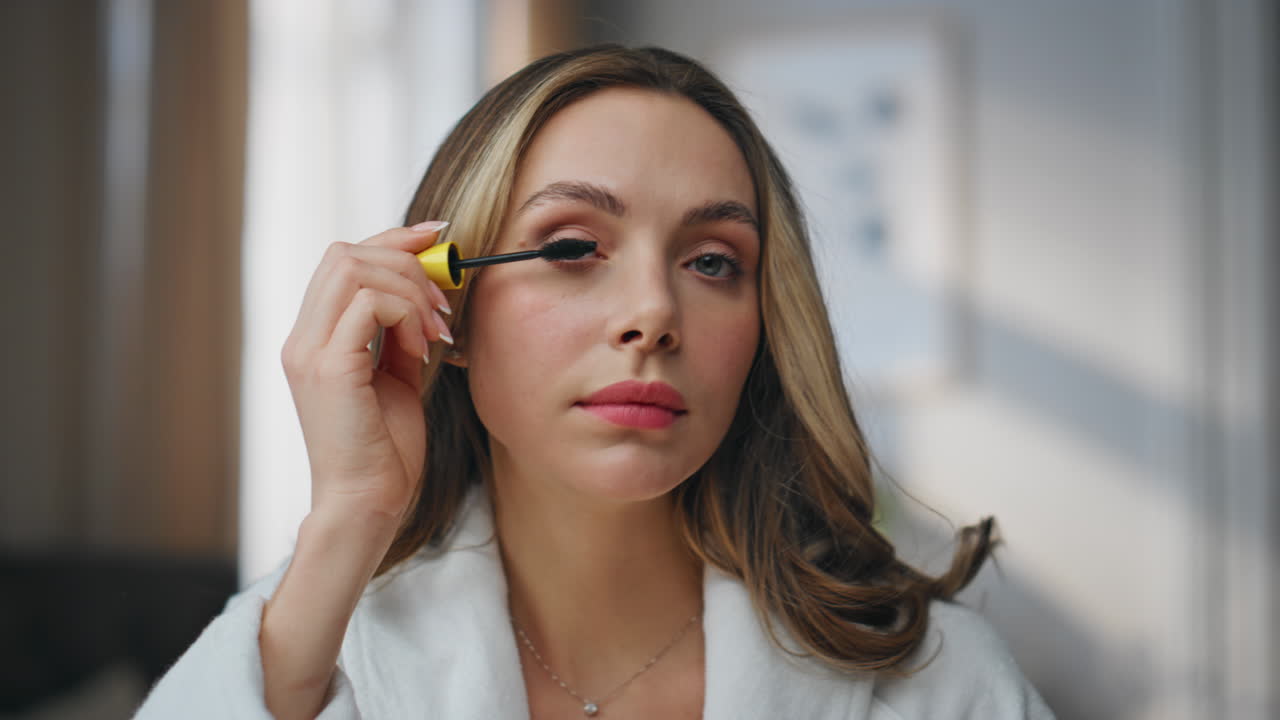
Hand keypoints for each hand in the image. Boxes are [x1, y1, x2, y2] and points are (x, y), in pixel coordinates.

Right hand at [281, 222, 452, 524]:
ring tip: (435, 330)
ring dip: (410, 289)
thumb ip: (400, 332)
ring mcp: (309, 351)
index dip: (391, 238)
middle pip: (346, 252)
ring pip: (355, 268)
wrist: (368, 504)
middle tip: (443, 301)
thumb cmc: (385, 450)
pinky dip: (406, 314)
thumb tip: (426, 286)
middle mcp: (302, 338)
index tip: (437, 237)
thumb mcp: (396, 376)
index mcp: (314, 338)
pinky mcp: (328, 368)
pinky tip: (423, 349)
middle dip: (406, 261)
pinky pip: (368, 304)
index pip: (343, 259)